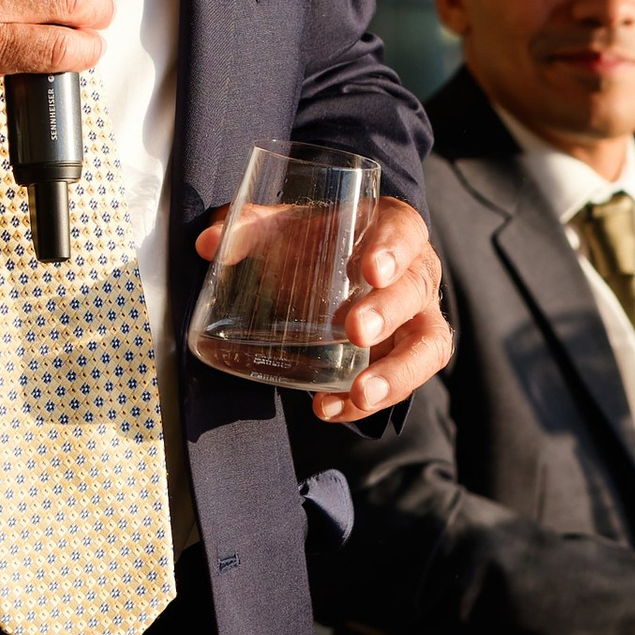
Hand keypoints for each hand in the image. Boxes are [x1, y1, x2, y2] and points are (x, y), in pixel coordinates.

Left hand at [191, 191, 449, 425]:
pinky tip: (331, 409)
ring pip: (428, 345)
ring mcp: (416, 317)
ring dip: (398, 372)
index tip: (370, 270)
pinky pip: (403, 382)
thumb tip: (206, 244)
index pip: (405, 231)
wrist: (334, 264)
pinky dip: (369, 402)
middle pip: (416, 290)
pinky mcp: (405, 355)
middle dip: (388, 312)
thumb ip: (248, 228)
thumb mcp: (285, 225)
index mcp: (390, 227)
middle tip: (355, 330)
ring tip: (361, 393)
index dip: (393, 249)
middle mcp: (414, 272)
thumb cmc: (317, 239)